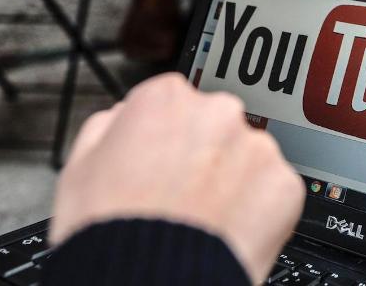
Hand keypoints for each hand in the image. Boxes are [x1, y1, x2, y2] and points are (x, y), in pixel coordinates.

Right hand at [50, 74, 304, 285]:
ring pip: (248, 158)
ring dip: (233, 182)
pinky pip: (273, 191)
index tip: (162, 164)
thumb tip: (126, 117)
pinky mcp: (284, 185)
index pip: (173, 104)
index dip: (164, 141)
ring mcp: (256, 147)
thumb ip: (110, 125)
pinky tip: (228, 232)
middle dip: (204, 157)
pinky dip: (258, 211)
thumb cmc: (111, 233)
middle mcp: (217, 112)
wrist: (148, 284)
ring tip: (204, 222)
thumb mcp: (80, 166)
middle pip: (215, 127)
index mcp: (166, 98)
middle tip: (184, 198)